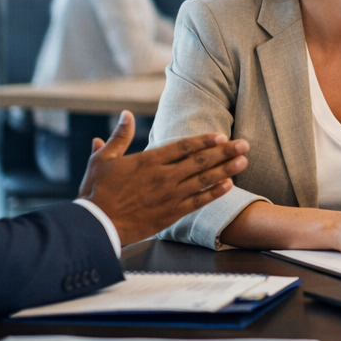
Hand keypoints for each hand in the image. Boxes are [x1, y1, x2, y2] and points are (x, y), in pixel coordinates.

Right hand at [77, 111, 249, 246]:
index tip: (221, 135)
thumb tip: (126, 115)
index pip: (183, 146)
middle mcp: (163, 176)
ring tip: (243, 162)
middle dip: (225, 151)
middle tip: (244, 145)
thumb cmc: (97, 192)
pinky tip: (228, 186)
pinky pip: (197, 202)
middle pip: (200, 161)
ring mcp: (169, 196)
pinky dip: (213, 194)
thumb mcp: (103, 159)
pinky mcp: (170, 214)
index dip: (204, 140)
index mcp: (148, 161)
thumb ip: (119, 137)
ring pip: (203, 180)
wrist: (96, 225)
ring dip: (225, 170)